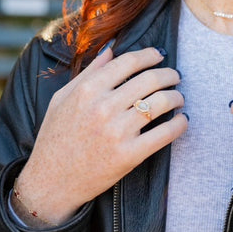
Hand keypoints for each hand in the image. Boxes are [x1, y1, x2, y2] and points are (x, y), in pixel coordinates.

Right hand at [15, 46, 186, 224]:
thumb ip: (89, 72)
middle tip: (175, 76)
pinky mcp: (129, 155)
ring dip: (177, 97)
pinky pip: (165, 133)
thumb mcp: (62, 98)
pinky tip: (182, 120)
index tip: (159, 55)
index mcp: (87, 90)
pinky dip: (179, 124)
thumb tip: (111, 49)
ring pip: (161, 103)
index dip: (149, 55)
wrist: (51, 182)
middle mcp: (103, 108)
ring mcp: (117, 132)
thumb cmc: (55, 138)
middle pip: (150, 79)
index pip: (128, 62)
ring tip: (178, 98)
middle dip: (169, 74)